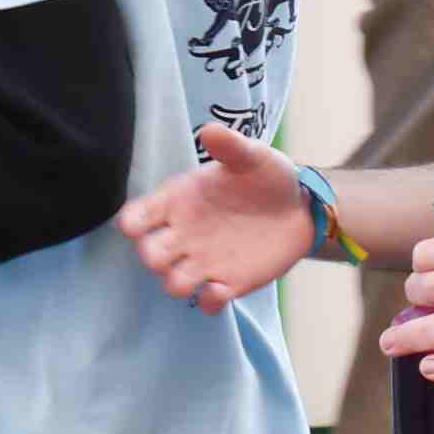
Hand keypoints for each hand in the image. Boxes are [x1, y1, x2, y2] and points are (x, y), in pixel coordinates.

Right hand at [113, 124, 312, 315]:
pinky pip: (207, 302)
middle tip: (175, 248)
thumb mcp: (252, 156)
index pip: (138, 216)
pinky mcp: (229, 283)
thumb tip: (209, 131)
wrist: (301, 207)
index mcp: (180, 200)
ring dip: (178, 282)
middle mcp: (186, 233)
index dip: (133, 222)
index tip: (142, 222)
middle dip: (153, 257)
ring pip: (172, 283)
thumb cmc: (267, 176)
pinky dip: (209, 299)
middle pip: (149, 254)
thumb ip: (230, 146)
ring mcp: (206, 260)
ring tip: (200, 274)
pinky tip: (224, 286)